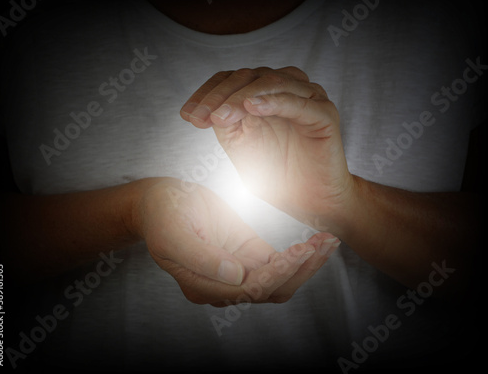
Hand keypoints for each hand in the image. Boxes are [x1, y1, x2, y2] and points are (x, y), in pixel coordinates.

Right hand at [134, 177, 339, 305]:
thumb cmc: (161, 214)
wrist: (160, 200)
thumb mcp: (173, 234)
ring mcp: (238, 269)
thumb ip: (201, 258)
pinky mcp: (247, 253)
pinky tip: (317, 240)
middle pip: (272, 290)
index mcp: (203, 286)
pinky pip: (278, 261)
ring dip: (306, 264)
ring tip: (328, 241)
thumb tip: (235, 276)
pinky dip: (300, 254)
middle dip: (301, 271)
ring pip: (280, 279)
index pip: (249, 289)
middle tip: (324, 244)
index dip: (276, 273)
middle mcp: (224, 284)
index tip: (299, 251)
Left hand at [180, 67, 354, 229]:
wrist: (308, 202)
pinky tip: (252, 108)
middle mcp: (287, 90)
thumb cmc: (275, 175)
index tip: (187, 116)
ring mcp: (308, 99)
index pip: (233, 79)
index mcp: (265, 94)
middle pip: (250, 76)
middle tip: (203, 117)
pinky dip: (274, 101)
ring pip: (273, 82)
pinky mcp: (325, 115)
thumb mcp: (240, 146)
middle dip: (221, 96)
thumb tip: (209, 108)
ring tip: (221, 115)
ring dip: (243, 96)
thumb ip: (227, 123)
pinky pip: (298, 102)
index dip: (208, 92)